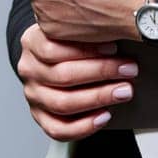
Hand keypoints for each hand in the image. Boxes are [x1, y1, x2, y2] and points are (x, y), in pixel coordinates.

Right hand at [15, 23, 140, 139]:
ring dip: (98, 97)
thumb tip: (120, 33)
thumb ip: (87, 31)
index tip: (114, 48)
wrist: (52, 58)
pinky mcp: (40, 117)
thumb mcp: (71, 28)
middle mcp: (29, 70)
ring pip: (63, 103)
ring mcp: (33, 96)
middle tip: (129, 70)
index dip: (87, 50)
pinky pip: (59, 129)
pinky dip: (84, 126)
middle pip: (63, 75)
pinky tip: (104, 115)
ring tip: (124, 91)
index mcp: (32, 42)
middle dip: (101, 72)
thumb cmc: (69, 42)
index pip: (55, 48)